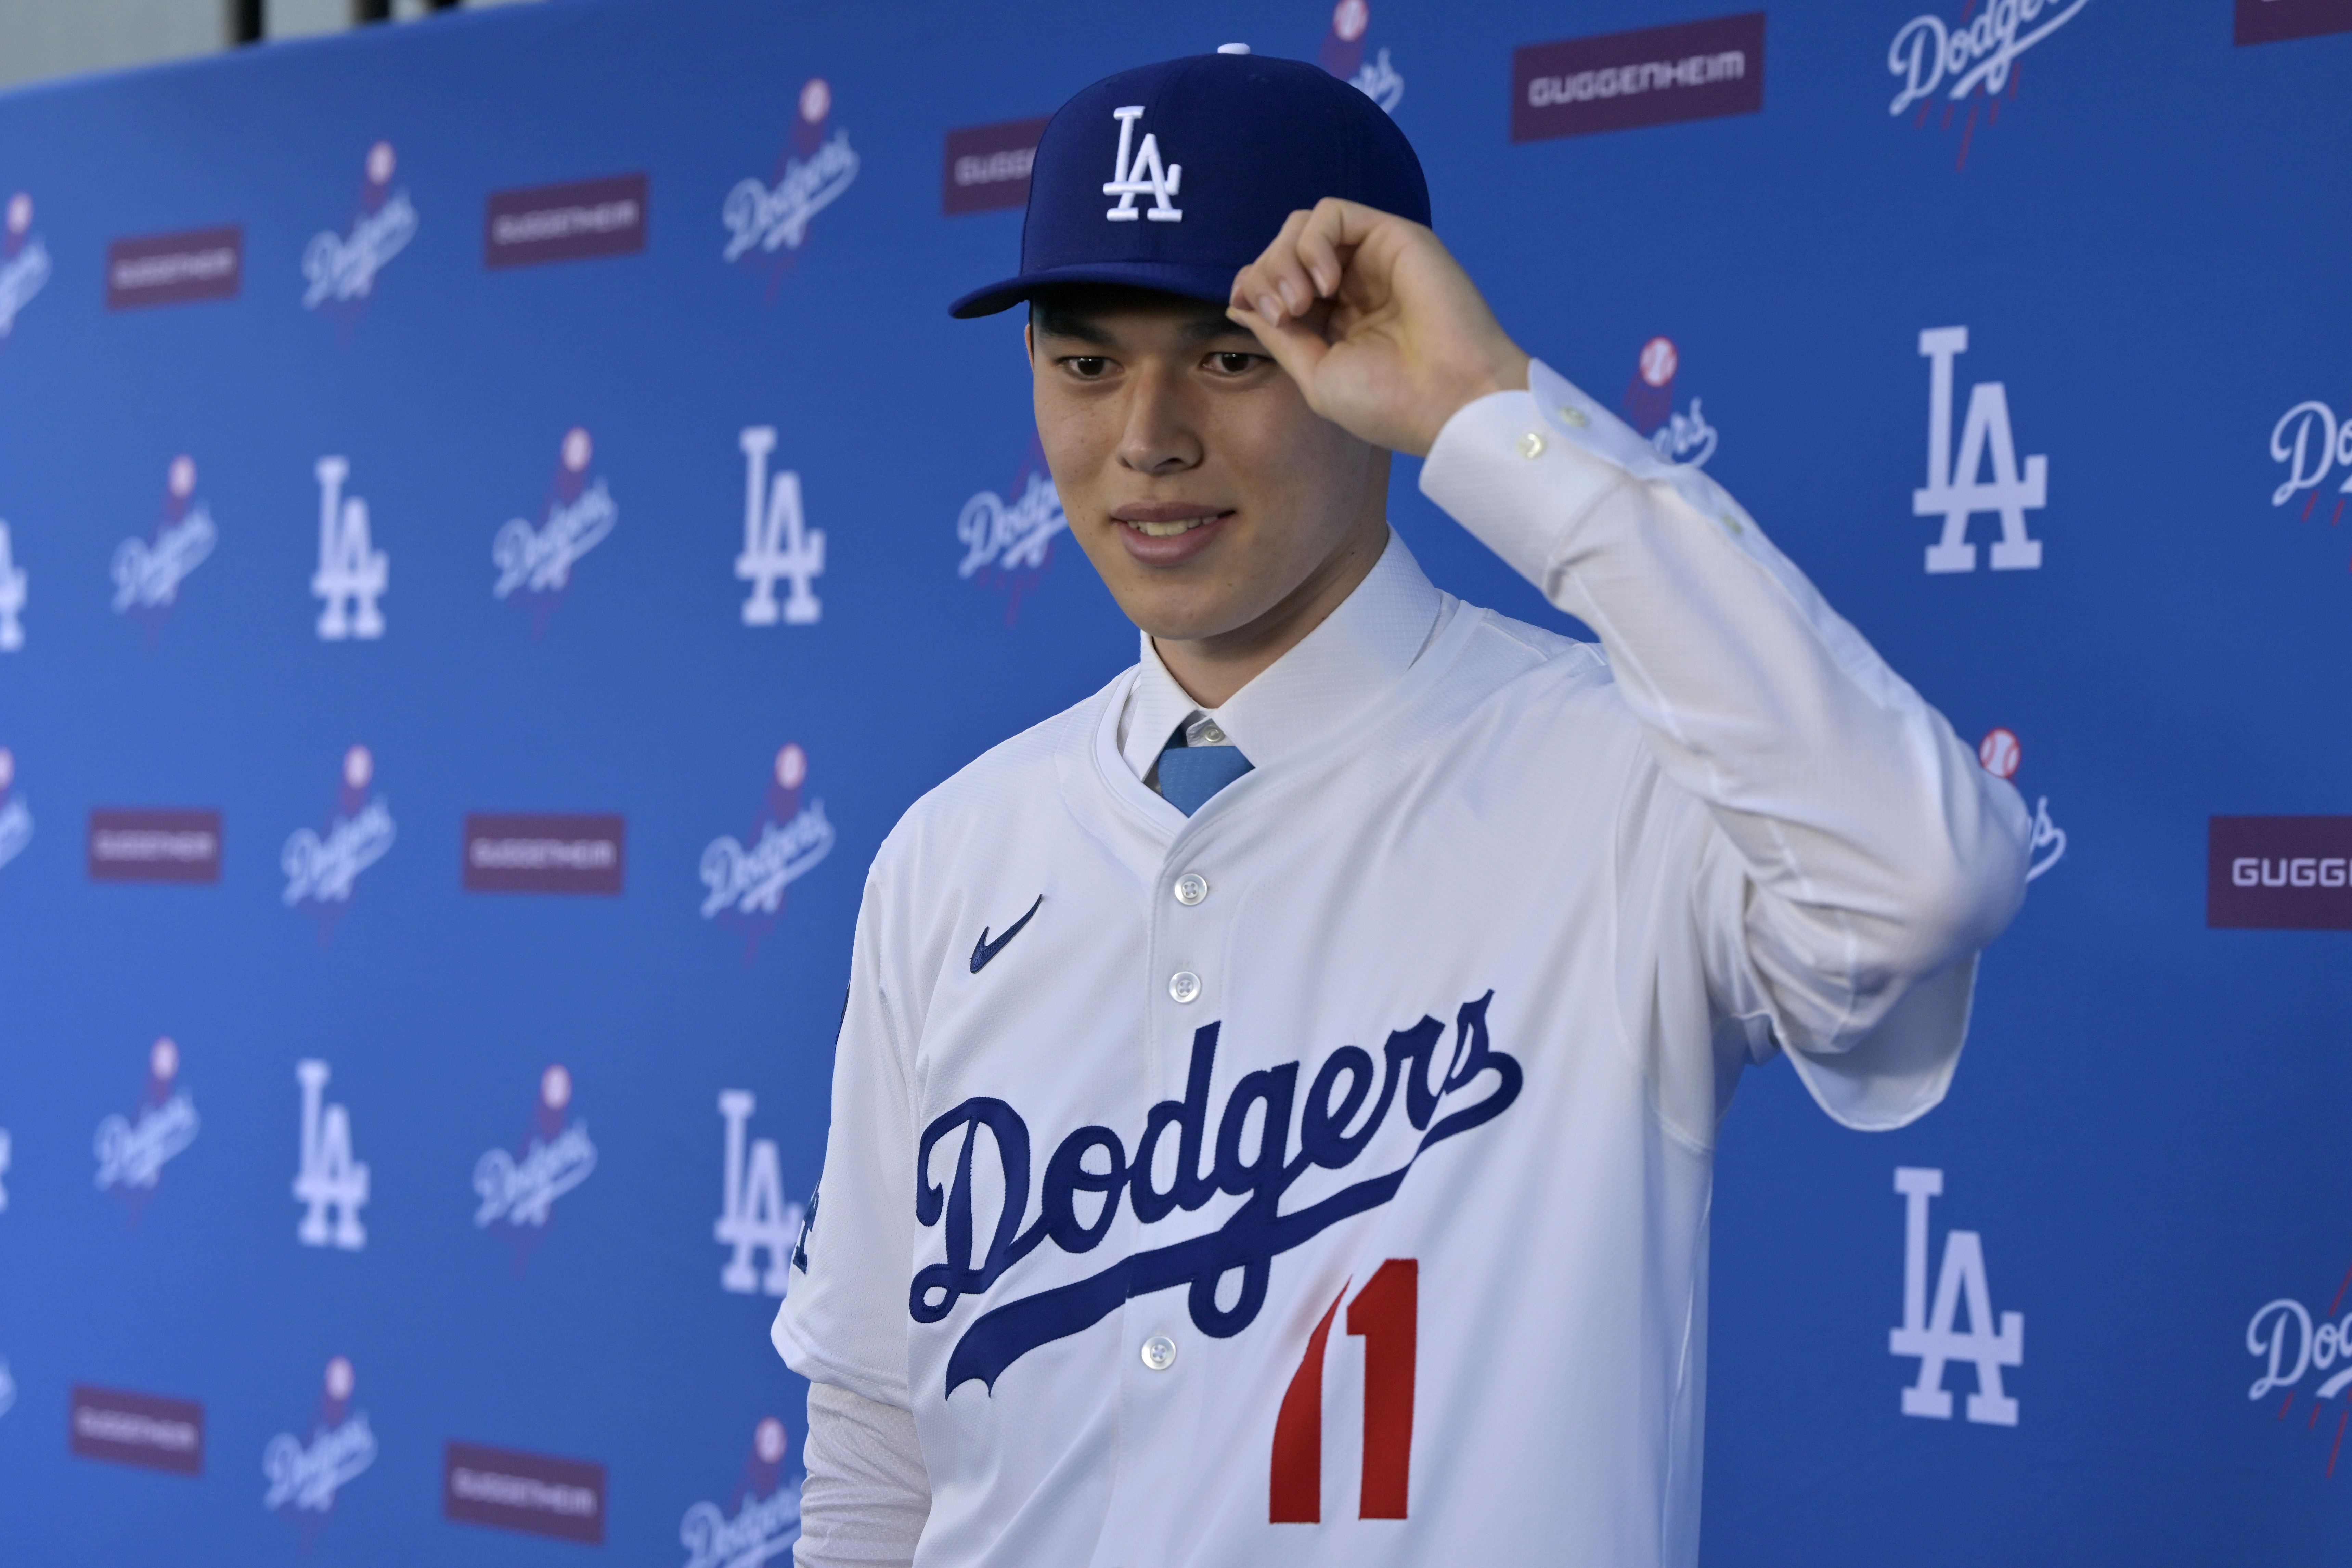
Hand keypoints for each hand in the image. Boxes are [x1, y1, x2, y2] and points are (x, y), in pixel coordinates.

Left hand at [1228, 199, 1530, 457]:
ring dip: (1284, 258)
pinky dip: (1314, 242)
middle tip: (1283, 313)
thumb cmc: (1390, 402)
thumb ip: (1280, 337)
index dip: (1252, 287)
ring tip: (1301, 301)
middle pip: (1283, 249)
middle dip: (1265, 274)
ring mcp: (1372, 259)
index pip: (1275, 280)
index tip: (1254, 312)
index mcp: (1333, 320)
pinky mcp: (1392, 236)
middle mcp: (1352, 285)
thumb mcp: (1317, 376)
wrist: (1449, 400)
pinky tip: (1325, 283)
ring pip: (1303, 226)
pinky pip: (1333, 213)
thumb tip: (1240, 305)